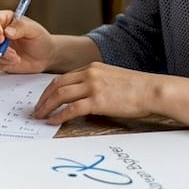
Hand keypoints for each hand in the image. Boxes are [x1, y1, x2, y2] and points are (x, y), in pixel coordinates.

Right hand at [0, 10, 52, 72]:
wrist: (45, 57)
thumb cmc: (41, 40)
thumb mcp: (35, 30)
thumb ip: (21, 27)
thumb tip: (7, 31)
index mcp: (6, 20)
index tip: (2, 38)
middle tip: (14, 54)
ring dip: (1, 58)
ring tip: (16, 59)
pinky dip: (0, 65)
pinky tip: (13, 63)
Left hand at [32, 62, 156, 124]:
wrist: (152, 90)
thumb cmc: (137, 87)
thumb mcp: (112, 78)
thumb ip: (97, 83)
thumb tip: (84, 97)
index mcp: (92, 67)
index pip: (63, 78)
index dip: (50, 89)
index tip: (44, 98)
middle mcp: (89, 74)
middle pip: (57, 85)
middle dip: (44, 98)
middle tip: (37, 109)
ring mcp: (93, 87)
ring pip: (61, 95)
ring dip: (47, 107)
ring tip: (41, 116)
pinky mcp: (98, 101)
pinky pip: (71, 109)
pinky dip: (59, 116)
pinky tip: (54, 121)